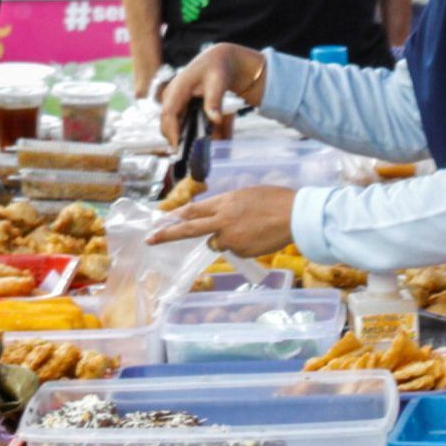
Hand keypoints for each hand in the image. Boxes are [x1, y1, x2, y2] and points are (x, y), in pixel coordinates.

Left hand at [147, 186, 294, 256]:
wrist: (295, 215)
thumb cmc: (276, 200)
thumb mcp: (248, 195)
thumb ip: (229, 206)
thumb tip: (219, 218)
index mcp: (225, 201)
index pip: (194, 209)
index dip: (176, 215)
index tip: (161, 219)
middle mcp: (222, 220)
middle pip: (189, 228)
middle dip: (167, 234)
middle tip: (150, 240)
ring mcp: (230, 237)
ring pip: (216, 242)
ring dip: (223, 238)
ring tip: (249, 229)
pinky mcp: (241, 251)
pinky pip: (234, 249)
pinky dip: (241, 245)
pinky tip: (257, 237)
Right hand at [160, 43, 265, 146]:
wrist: (218, 60)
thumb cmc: (218, 69)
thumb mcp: (218, 84)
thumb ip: (215, 102)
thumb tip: (216, 120)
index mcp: (178, 88)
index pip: (169, 114)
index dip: (172, 132)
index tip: (178, 148)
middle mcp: (171, 94)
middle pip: (166, 122)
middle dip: (173, 139)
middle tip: (185, 156)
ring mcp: (172, 99)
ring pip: (169, 123)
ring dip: (178, 136)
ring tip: (190, 152)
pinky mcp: (177, 103)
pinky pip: (176, 121)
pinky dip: (183, 131)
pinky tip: (194, 140)